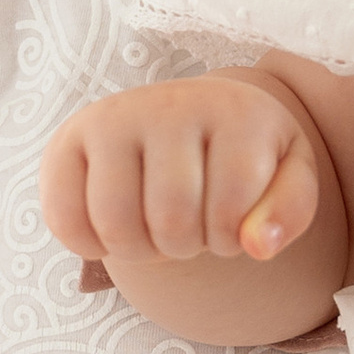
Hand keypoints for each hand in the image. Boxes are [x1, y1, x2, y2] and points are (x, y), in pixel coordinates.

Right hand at [42, 76, 319, 293]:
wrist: (187, 119)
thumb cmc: (242, 157)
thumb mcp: (287, 177)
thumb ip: (290, 211)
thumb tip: (257, 246)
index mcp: (237, 111)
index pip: (230, 212)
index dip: (230, 240)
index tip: (231, 222)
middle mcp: (171, 102)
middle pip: (170, 221)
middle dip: (184, 247)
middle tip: (189, 228)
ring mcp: (113, 116)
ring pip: (115, 223)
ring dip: (139, 251)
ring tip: (154, 230)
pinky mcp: (68, 138)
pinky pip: (64, 218)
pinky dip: (88, 244)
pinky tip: (112, 228)